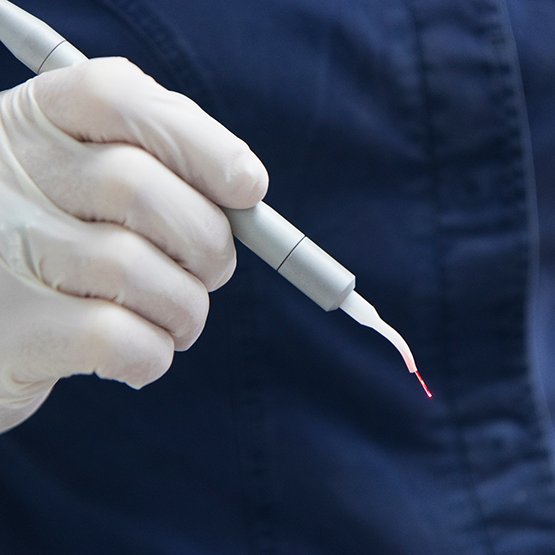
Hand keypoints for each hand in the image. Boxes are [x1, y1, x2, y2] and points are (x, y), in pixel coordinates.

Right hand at [0, 57, 267, 430]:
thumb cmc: (65, 245)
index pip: (115, 97)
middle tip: (213, 270)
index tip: (249, 186)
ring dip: (186, 309)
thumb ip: (158, 166)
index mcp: (33, 125)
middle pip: (135, 187)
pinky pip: (114, 338)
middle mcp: (4, 177)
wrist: (3, 319)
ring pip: (133, 269)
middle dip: (206, 241)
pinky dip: (153, 353)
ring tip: (180, 320)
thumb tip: (245, 185)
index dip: (199, 141)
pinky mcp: (11, 332)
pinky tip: (145, 354)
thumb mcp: (90, 183)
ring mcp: (1, 253)